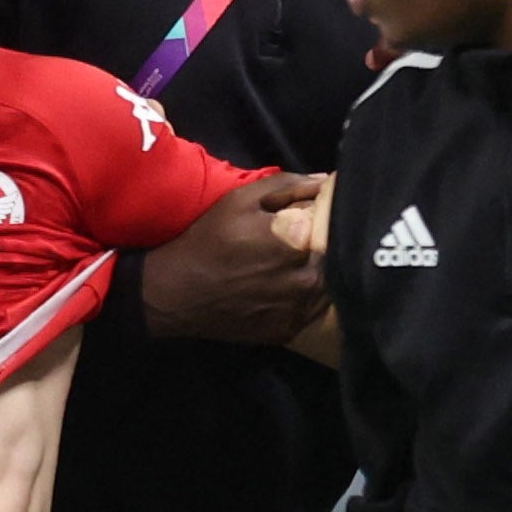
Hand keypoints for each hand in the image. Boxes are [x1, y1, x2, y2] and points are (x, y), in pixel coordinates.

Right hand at [144, 175, 329, 344]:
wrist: (177, 293)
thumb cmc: (209, 240)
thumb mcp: (241, 200)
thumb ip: (288, 186)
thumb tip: (325, 181)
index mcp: (301, 240)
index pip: (334, 224)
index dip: (323, 218)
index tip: (309, 216)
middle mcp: (308, 277)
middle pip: (332, 256)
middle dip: (319, 246)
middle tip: (292, 244)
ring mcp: (300, 309)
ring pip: (325, 285)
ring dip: (314, 274)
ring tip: (284, 267)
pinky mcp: (290, 330)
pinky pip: (309, 310)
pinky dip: (301, 299)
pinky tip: (278, 290)